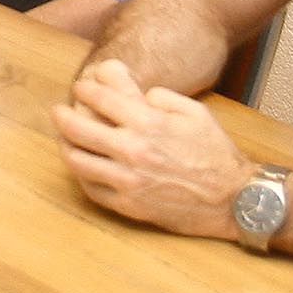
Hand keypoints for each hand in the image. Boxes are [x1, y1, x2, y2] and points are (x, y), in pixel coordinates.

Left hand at [52, 59, 256, 238]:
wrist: (233, 199)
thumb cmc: (214, 153)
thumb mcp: (195, 112)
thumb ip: (161, 96)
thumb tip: (136, 93)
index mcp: (148, 123)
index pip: (100, 98)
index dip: (85, 89)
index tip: (81, 88)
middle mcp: (132, 151)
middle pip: (76, 128)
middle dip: (62, 115)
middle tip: (58, 111)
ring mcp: (127, 181)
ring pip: (76, 161)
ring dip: (65, 145)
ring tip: (65, 139)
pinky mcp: (128, 205)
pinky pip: (90, 189)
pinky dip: (81, 175)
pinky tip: (84, 166)